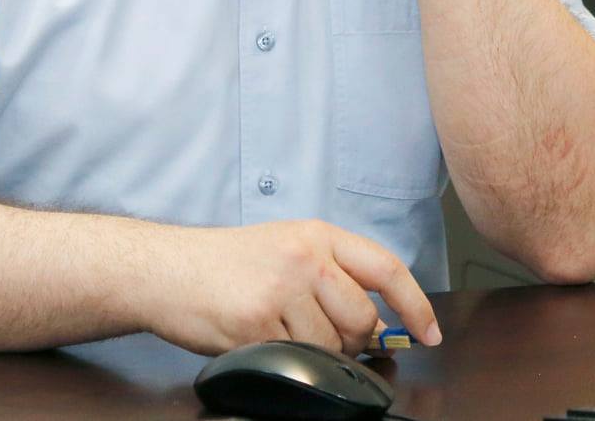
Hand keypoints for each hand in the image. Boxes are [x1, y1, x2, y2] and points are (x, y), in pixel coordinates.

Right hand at [139, 219, 440, 357]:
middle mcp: (304, 257)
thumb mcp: (286, 248)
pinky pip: (293, 358)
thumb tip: (377, 321)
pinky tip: (259, 336)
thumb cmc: (225, 263)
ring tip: (282, 331)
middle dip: (354, 340)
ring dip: (314, 352)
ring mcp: (280, 289)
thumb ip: (332, 274)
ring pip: (330, 345)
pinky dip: (281, 358)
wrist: (166, 269)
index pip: (386, 268)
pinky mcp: (256, 322)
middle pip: (362, 317)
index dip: (415, 304)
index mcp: (318, 235)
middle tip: (327, 337)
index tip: (428, 332)